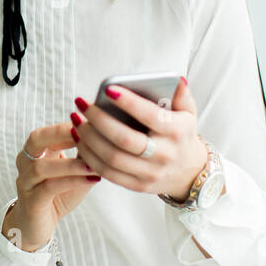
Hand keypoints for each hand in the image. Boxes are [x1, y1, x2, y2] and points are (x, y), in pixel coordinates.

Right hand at [4, 122, 99, 251]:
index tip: (92, 122)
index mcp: (36, 151)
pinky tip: (91, 179)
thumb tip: (107, 137)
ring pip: (42, 167)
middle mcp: (26, 163)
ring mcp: (26, 182)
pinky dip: (70, 182)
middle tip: (85, 133)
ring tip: (94, 164)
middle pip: (36, 139)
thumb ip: (85, 156)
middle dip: (60, 133)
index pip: (49, 131)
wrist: (36, 227)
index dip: (68, 125)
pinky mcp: (31, 201)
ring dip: (71, 164)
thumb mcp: (75, 172)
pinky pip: (48, 188)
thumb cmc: (57, 196)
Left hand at [70, 78, 208, 200]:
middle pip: (124, 139)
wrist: (188, 172)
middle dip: (99, 120)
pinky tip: (80, 140)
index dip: (128, 102)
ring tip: (76, 120)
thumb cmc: (181, 135)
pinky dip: (89, 157)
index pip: (150, 116)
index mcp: (177, 132)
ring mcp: (150, 173)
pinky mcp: (137, 185)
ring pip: (112, 158)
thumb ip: (181, 95)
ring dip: (89, 138)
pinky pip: (107, 173)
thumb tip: (176, 79)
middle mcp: (164, 155)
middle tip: (82, 104)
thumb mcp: (188, 113)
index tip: (108, 89)